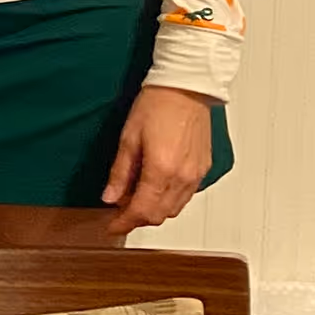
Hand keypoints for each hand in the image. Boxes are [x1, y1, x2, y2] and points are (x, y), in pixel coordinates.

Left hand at [101, 84, 214, 235]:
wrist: (186, 88)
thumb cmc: (156, 106)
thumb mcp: (128, 139)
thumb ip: (120, 173)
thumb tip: (110, 198)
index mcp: (162, 170)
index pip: (142, 211)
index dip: (124, 223)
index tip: (112, 226)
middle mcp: (183, 177)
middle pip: (160, 215)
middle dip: (138, 219)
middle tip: (119, 213)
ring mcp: (197, 174)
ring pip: (175, 209)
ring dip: (154, 211)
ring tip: (134, 200)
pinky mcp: (204, 169)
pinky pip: (186, 196)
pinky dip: (169, 200)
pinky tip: (155, 189)